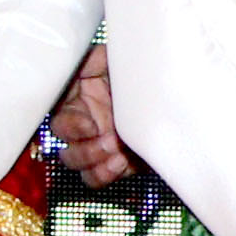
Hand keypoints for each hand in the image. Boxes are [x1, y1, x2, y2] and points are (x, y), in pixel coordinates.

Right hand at [47, 48, 132, 190]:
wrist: (175, 92)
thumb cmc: (142, 71)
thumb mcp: (118, 58)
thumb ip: (96, 59)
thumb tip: (84, 62)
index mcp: (79, 99)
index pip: (60, 118)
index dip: (71, 126)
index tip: (90, 125)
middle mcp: (85, 123)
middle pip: (64, 146)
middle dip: (85, 149)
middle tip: (109, 142)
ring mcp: (97, 144)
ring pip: (77, 164)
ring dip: (93, 163)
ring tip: (117, 157)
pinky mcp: (114, 161)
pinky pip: (97, 176)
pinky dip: (105, 174)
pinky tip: (122, 164)